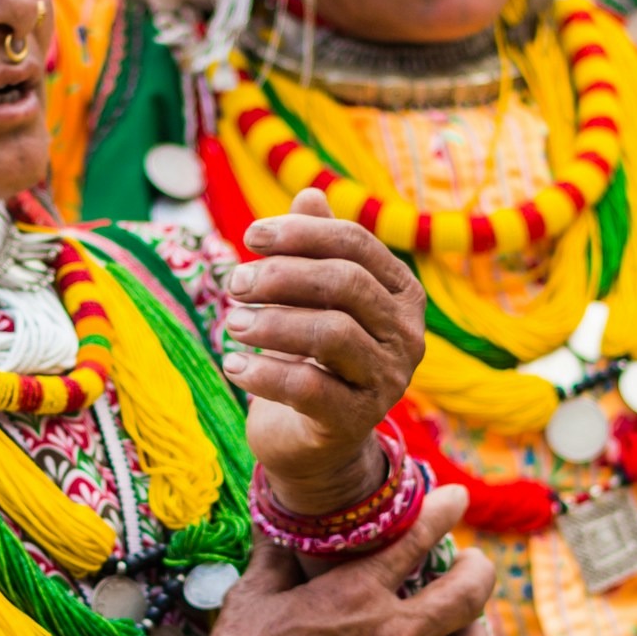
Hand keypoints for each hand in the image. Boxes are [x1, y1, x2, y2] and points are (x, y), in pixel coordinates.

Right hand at [209, 484, 494, 635]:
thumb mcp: (254, 593)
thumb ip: (276, 553)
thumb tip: (273, 516)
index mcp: (355, 593)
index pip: (418, 538)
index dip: (445, 511)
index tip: (456, 499)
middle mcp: (390, 635)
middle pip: (469, 595)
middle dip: (481, 571)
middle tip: (475, 564)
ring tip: (466, 630)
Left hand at [224, 190, 425, 517]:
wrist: (312, 442)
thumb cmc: (309, 357)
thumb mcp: (309, 300)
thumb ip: (312, 250)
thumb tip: (308, 193)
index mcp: (401, 292)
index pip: (355, 244)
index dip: (300, 234)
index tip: (249, 236)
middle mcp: (406, 334)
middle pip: (345, 283)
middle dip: (281, 276)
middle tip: (233, 283)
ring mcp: (388, 380)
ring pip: (331, 334)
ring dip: (270, 322)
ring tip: (230, 322)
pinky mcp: (357, 421)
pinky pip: (309, 388)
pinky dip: (263, 373)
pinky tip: (232, 365)